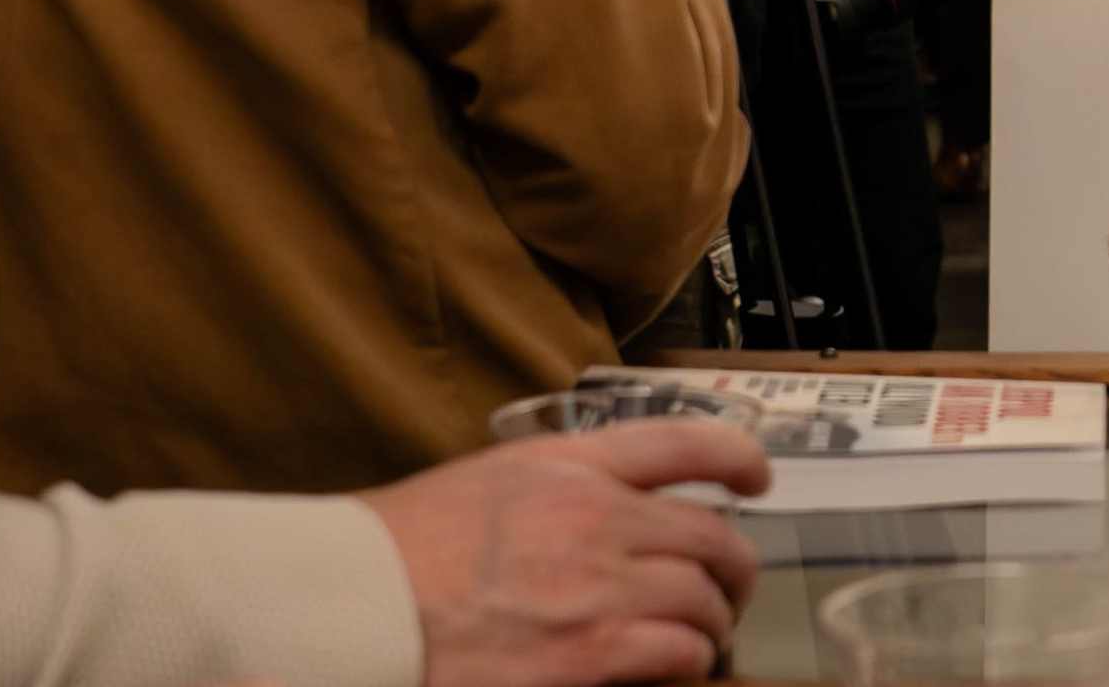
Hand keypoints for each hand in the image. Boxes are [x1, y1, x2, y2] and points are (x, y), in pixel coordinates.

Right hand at [359, 421, 769, 686]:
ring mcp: (596, 587)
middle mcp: (595, 516)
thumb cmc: (398, 554)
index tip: (758, 479)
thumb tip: (612, 511)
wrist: (350, 608)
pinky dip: (687, 663)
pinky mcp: (588, 655)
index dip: (739, 458)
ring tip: (703, 640)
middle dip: (736, 566)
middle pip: (714, 534)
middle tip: (730, 591)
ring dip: (714, 622)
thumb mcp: (486, 484)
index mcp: (569, 466)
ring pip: (704, 598)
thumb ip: (560, 488)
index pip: (686, 443)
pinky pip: (678, 654)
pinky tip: (674, 669)